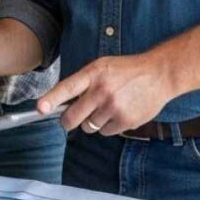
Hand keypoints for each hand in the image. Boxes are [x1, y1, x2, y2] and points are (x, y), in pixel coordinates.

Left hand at [38, 53, 173, 136]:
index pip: (67, 87)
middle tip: (70, 120)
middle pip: (73, 117)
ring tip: (108, 107)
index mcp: (94, 73)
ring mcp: (114, 107)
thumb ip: (84, 82)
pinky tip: (119, 112)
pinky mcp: (125, 121)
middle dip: (68, 121)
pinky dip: (108, 126)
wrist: (159, 75)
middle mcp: (102, 91)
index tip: (40, 108)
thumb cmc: (127, 71)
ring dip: (93, 121)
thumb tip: (62, 103)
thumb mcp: (103, 67)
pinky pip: (105, 132)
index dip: (51, 99)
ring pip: (88, 126)